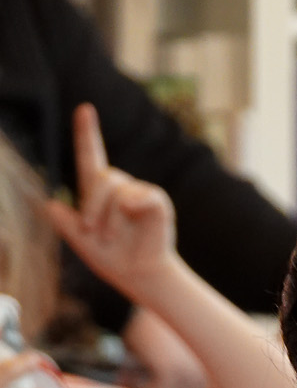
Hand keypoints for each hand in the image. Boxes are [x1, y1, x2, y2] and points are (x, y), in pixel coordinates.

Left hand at [46, 103, 176, 308]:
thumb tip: (49, 205)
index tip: (85, 109)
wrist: (141, 278)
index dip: (87, 133)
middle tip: (90, 231)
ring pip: (119, 189)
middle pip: (103, 177)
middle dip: (91, 205)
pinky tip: (133, 217)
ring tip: (111, 238)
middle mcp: (120, 187)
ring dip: (109, 217)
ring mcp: (139, 193)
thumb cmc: (114, 261)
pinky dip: (135, 206)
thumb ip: (65, 225)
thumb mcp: (83, 244)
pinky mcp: (157, 201)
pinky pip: (144, 194)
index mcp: (99, 193)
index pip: (91, 157)